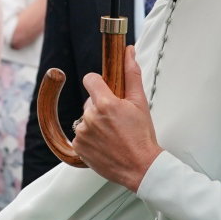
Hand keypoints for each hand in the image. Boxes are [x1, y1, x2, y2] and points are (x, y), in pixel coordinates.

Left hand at [73, 46, 161, 191]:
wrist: (140, 167)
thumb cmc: (142, 136)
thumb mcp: (140, 103)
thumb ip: (131, 74)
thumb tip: (128, 52)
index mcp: (105, 104)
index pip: (90, 79)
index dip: (98, 83)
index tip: (106, 90)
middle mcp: (90, 117)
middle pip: (90, 102)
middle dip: (101, 107)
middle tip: (117, 120)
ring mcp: (83, 133)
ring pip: (85, 119)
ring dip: (96, 123)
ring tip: (113, 134)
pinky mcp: (78, 146)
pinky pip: (80, 135)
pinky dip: (90, 138)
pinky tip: (105, 143)